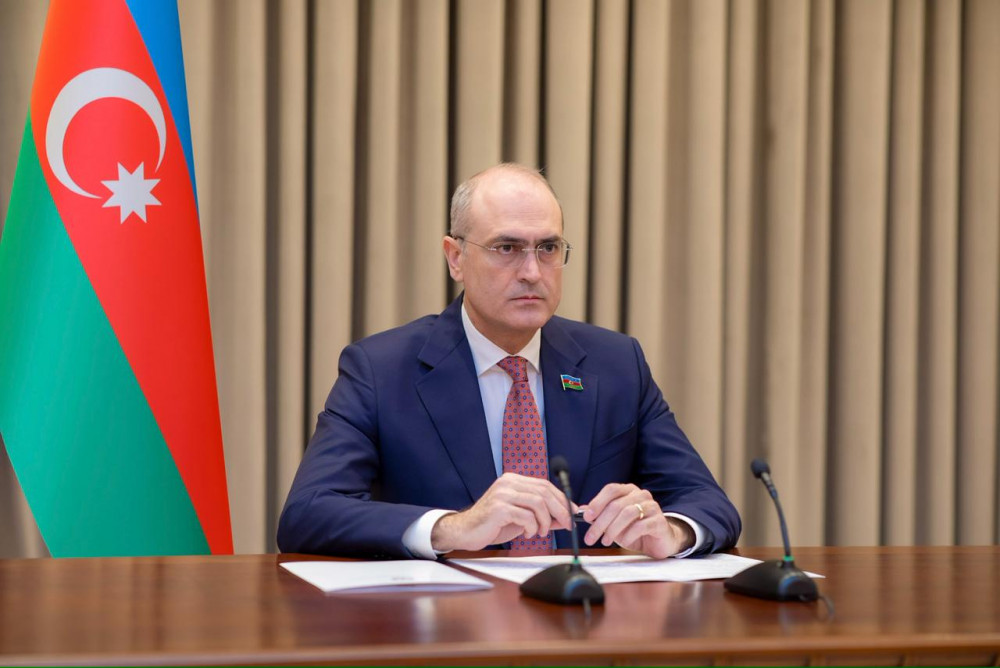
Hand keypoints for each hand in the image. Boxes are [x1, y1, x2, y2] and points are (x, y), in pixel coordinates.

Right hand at [430, 473, 573, 551]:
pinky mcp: (499, 508)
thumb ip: (543, 515)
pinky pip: (526, 516)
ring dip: (545, 521)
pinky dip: (532, 527)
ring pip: (538, 503)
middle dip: (560, 510)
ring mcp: (503, 494)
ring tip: (540, 532)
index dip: (562, 499)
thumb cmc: (494, 524)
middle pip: (544, 492)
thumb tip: (567, 517)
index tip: (573, 513)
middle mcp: (509, 483)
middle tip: (567, 525)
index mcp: (514, 480)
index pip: (545, 485)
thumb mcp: (522, 518)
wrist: (465, 531)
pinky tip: (526, 534)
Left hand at [580, 483, 693, 558]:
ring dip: (612, 529)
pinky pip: (640, 526)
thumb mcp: (614, 522)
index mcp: (629, 490)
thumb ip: (600, 515)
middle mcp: (641, 495)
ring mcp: (652, 507)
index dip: (597, 502)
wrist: (659, 540)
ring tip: (605, 541)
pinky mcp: (659, 521)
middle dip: (600, 522)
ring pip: (627, 513)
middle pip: (616, 505)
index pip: (611, 490)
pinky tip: (623, 541)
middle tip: (591, 537)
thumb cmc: (635, 529)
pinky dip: (628, 535)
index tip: (586, 517)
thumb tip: (582, 511)